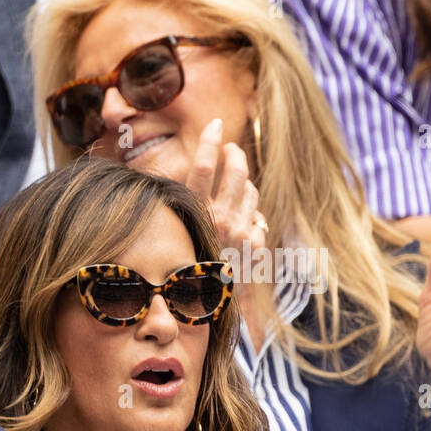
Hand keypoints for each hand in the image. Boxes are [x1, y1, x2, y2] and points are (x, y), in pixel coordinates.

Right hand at [186, 117, 265, 264]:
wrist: (200, 306)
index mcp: (196, 214)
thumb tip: (175, 173)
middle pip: (236, 172)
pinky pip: (257, 219)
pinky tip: (240, 223)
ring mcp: (242, 232)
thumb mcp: (172, 232)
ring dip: (244, 184)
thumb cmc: (178, 266)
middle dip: (234, 154)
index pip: (203, 167)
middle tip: (229, 149)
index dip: (209, 141)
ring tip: (234, 186)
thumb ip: (177, 205)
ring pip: (251, 192)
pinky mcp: (255, 245)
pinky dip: (250, 216)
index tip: (214, 124)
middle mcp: (222, 220)